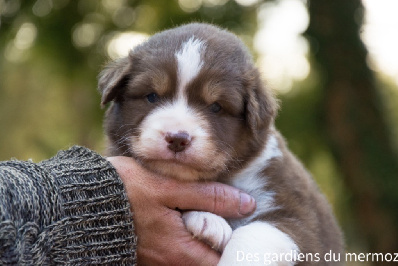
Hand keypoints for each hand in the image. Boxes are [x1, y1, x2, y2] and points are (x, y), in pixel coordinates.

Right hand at [107, 156, 255, 265]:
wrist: (80, 199)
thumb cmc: (124, 191)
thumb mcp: (170, 189)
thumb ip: (210, 197)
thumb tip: (247, 204)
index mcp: (180, 252)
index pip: (224, 260)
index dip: (238, 244)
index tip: (242, 223)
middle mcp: (169, 263)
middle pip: (209, 259)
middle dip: (221, 237)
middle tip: (224, 212)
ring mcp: (157, 260)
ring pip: (192, 253)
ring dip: (203, 234)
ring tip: (204, 209)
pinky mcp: (146, 252)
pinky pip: (175, 249)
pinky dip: (186, 234)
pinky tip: (182, 213)